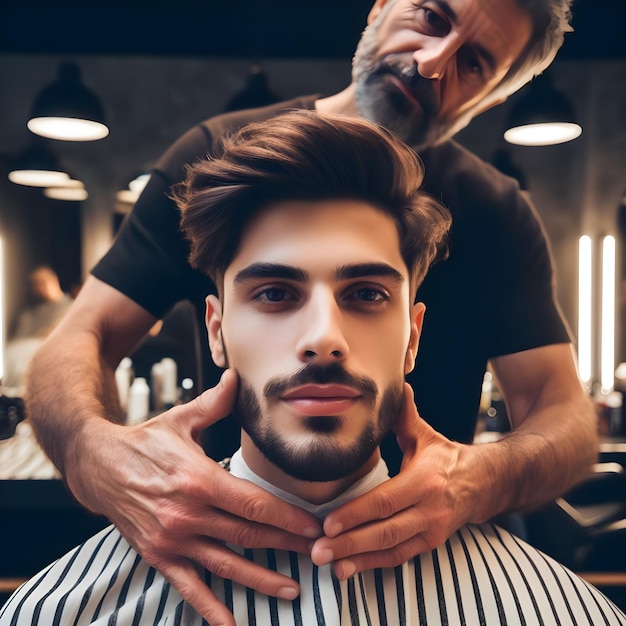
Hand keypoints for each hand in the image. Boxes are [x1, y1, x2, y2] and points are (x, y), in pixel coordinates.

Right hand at [66, 369, 322, 625]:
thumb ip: (216, 402)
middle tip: (318, 554)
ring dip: (260, 580)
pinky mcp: (158, 555)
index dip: (287, 517)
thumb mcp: (182, 419)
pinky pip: (188, 587)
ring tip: (292, 590)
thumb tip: (239, 376)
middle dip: (286, 545)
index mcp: (199, 479)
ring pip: (226, 564)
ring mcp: (172, 539)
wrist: (98, 465)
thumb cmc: (146, 441)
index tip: (314, 525)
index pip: (254, 503)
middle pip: (248, 535)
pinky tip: (231, 625)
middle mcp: (188, 513)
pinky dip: (210, 608)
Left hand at [310, 382, 474, 578]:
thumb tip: (398, 383)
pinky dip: (371, 565)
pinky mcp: (428, 544)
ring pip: (390, 549)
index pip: (386, 501)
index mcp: (425, 481)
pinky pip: (397, 558)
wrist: (483, 485)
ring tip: (327, 563)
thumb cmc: (446, 458)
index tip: (328, 523)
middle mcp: (430, 510)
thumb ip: (407, 415)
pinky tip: (347, 569)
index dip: (357, 513)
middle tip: (317, 551)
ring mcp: (430, 532)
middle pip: (385, 531)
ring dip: (357, 559)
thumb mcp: (426, 436)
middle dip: (349, 543)